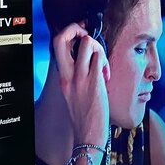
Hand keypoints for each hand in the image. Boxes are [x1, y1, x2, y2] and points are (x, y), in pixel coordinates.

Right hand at [52, 23, 110, 155]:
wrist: (88, 135)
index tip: (82, 36)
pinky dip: (105, 62)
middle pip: (61, 38)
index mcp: (63, 77)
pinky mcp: (94, 83)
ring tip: (103, 64)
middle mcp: (68, 75)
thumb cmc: (85, 116)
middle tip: (87, 36)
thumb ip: (78, 76)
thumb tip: (91, 60)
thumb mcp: (75, 93)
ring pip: (87, 44)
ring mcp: (80, 78)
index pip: (57, 45)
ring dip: (99, 48)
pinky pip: (99, 59)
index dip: (69, 34)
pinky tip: (107, 76)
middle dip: (75, 29)